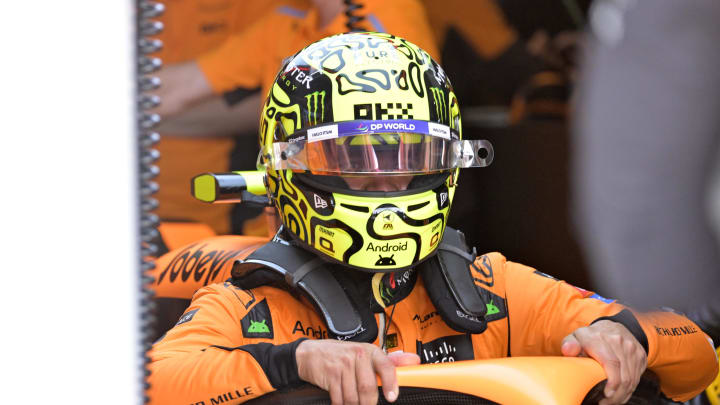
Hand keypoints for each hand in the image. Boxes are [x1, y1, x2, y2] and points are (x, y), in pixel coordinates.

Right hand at [295, 339, 419, 404]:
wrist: (312, 353)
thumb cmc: (342, 355)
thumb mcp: (366, 354)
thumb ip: (390, 360)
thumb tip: (414, 361)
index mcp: (371, 351)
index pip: (386, 366)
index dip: (391, 384)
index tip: (391, 397)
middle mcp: (358, 356)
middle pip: (368, 387)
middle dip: (369, 403)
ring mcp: (343, 365)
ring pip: (354, 396)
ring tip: (354, 403)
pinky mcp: (330, 375)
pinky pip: (339, 398)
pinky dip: (341, 404)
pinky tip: (342, 402)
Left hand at [561, 320, 647, 404]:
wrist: (613, 326)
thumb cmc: (591, 337)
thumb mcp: (576, 338)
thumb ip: (569, 344)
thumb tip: (567, 350)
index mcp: (599, 338)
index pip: (611, 362)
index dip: (612, 382)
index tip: (606, 395)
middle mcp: (618, 342)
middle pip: (623, 376)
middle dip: (615, 395)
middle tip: (604, 403)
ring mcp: (632, 349)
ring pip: (632, 380)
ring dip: (622, 395)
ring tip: (610, 401)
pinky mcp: (641, 356)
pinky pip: (637, 378)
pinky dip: (629, 390)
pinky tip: (619, 395)